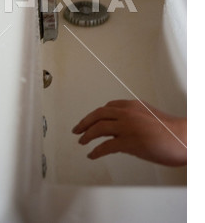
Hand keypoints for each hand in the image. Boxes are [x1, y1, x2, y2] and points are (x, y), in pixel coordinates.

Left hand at [72, 100, 186, 165]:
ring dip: (87, 135)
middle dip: (85, 122)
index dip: (96, 114)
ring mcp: (126, 127)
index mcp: (132, 105)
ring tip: (82, 141)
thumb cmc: (170, 130)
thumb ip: (133, 118)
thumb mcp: (149, 116)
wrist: (182, 138)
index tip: (91, 119)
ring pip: (99, 128)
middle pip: (98, 114)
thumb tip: (121, 128)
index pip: (108, 107)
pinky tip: (92, 155)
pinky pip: (105, 146)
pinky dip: (96, 151)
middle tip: (77, 129)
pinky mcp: (128, 142)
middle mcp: (127, 113)